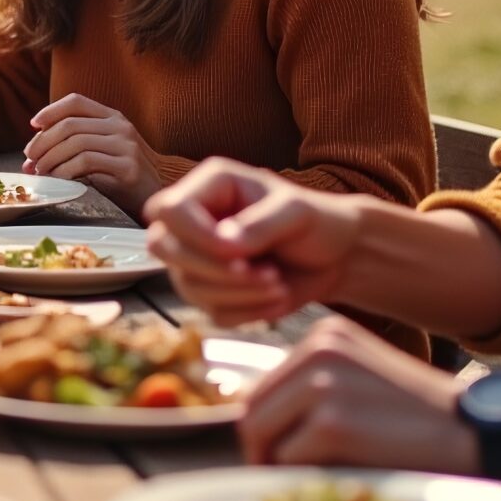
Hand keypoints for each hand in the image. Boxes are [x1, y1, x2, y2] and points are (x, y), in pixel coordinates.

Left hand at [24, 93, 165, 216]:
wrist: (158, 192)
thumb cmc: (122, 174)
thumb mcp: (101, 151)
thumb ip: (72, 146)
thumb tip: (31, 156)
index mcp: (112, 117)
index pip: (76, 102)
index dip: (50, 110)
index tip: (33, 125)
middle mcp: (120, 127)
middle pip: (70, 125)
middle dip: (43, 142)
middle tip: (30, 159)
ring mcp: (125, 146)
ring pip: (75, 143)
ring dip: (51, 158)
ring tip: (41, 172)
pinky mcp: (127, 167)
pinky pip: (86, 162)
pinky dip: (65, 170)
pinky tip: (58, 179)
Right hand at [145, 157, 364, 325]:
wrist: (337, 256)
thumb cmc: (318, 221)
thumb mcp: (297, 212)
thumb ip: (261, 223)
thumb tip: (225, 244)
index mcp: (209, 187)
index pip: (168, 209)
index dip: (194, 235)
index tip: (238, 252)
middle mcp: (196, 220)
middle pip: (163, 248)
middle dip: (213, 269)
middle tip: (260, 272)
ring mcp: (199, 258)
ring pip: (187, 286)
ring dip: (237, 293)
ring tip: (278, 282)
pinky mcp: (213, 292)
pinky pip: (212, 313)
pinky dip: (248, 312)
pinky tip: (277, 297)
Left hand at [239, 317, 475, 471]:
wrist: (478, 435)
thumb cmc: (419, 418)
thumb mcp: (361, 380)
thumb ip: (313, 388)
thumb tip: (257, 422)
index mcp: (324, 336)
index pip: (262, 385)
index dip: (265, 427)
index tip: (279, 453)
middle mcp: (319, 349)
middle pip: (253, 409)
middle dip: (262, 449)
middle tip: (282, 476)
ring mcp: (325, 385)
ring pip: (262, 434)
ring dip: (278, 465)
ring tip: (310, 479)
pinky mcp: (334, 424)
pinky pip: (288, 460)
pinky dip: (302, 478)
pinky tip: (336, 480)